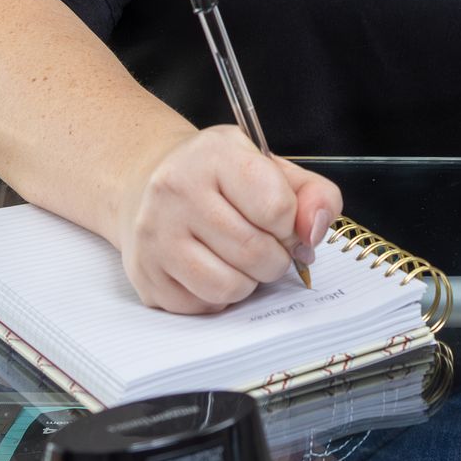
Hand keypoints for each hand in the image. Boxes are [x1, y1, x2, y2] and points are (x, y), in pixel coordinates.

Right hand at [117, 125, 341, 313]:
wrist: (147, 181)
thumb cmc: (218, 176)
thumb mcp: (268, 165)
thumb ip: (311, 193)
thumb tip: (314, 232)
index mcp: (215, 155)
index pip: (275, 206)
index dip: (291, 223)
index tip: (283, 221)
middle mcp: (177, 191)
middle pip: (255, 252)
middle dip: (276, 258)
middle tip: (269, 247)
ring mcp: (156, 235)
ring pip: (228, 286)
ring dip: (249, 282)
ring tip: (242, 260)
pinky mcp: (146, 273)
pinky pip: (202, 305)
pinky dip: (220, 296)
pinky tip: (213, 268)